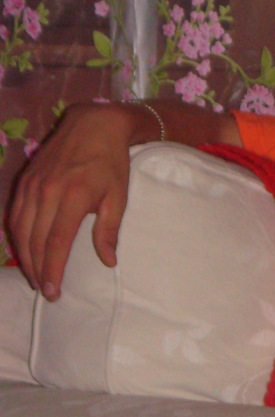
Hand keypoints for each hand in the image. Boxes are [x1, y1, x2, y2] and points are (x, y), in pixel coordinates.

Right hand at [8, 103, 136, 300]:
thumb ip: (108, 231)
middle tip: (45, 291)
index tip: (53, 291)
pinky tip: (24, 251)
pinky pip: (14, 214)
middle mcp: (46, 192)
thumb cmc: (111, 163)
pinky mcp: (24, 181)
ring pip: (20, 229)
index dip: (52, 269)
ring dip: (25, 257)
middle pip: (34, 240)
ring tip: (35, 277)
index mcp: (71, 197)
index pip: (56, 242)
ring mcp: (31, 185)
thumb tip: (108, 262)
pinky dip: (17, 236)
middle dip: (38, 269)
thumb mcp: (118, 197)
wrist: (94, 125)